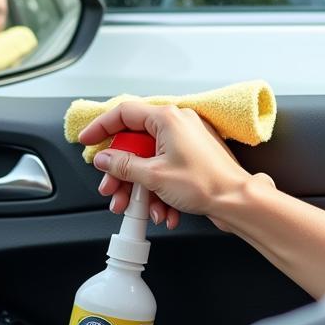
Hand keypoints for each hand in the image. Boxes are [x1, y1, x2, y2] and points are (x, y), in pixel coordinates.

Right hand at [78, 102, 251, 225]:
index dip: (101, 127)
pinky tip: (162, 211)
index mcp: (167, 118)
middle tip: (112, 189)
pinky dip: (160, 190)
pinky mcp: (194, 156)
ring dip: (140, 187)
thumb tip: (105, 159)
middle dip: (122, 172)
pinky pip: (166, 168)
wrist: (237, 200)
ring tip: (137, 208)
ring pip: (150, 160)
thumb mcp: (153, 176)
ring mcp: (187, 140)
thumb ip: (123, 165)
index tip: (87, 141)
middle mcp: (178, 123)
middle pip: (135, 143)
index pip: (124, 113)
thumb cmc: (206, 183)